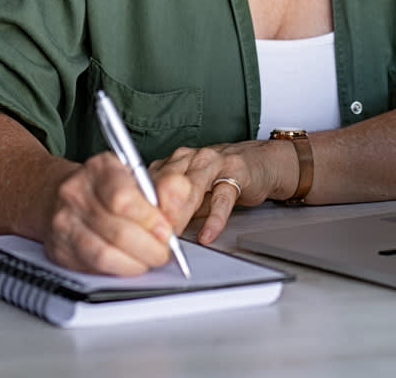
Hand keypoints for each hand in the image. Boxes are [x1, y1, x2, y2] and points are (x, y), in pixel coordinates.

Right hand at [39, 151, 195, 275]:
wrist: (65, 194)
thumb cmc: (109, 186)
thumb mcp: (140, 176)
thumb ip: (166, 188)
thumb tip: (179, 204)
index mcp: (100, 168)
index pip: (123, 198)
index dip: (150, 220)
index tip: (167, 231)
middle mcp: (76, 192)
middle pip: (117, 231)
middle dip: (149, 248)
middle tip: (164, 251)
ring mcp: (64, 221)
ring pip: (104, 254)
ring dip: (136, 263)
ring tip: (149, 259)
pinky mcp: (59, 248)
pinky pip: (93, 267)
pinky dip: (118, 270)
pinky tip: (130, 263)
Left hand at [151, 139, 295, 244]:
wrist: (259, 162)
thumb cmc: (221, 178)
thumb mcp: (191, 193)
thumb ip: (172, 208)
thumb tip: (149, 233)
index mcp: (174, 162)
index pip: (149, 183)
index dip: (141, 207)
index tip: (136, 229)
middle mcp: (190, 158)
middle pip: (166, 183)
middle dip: (157, 211)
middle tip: (151, 236)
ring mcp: (214, 162)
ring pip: (191, 187)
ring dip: (180, 213)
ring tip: (174, 235)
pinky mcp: (237, 172)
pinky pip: (223, 197)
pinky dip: (214, 219)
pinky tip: (208, 234)